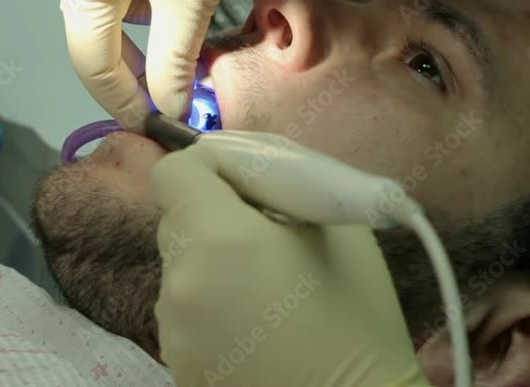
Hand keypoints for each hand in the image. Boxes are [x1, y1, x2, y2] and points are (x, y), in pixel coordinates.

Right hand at [55, 0, 371, 129]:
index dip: (121, 100)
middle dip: (134, 69)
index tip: (155, 126)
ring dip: (144, 36)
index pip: (90, 59)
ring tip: (183, 50)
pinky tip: (179, 3)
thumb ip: (174, 63)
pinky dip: (148, 1)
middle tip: (170, 97)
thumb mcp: (191, 0)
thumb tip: (170, 110)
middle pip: (95, 32)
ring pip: (111, 4)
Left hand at [152, 131, 430, 386]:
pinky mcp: (176, 364)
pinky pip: (184, 311)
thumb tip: (254, 175)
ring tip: (267, 288)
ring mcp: (171, 330)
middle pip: (176, 219)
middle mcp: (177, 282)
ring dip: (211, 261)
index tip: (249, 184)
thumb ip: (286, 187)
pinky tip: (256, 325)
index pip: (174, 173)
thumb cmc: (358, 320)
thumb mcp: (340, 230)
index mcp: (216, 239)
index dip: (209, 166)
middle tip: (268, 234)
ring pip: (180, 266)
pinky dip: (210, 304)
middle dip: (215, 213)